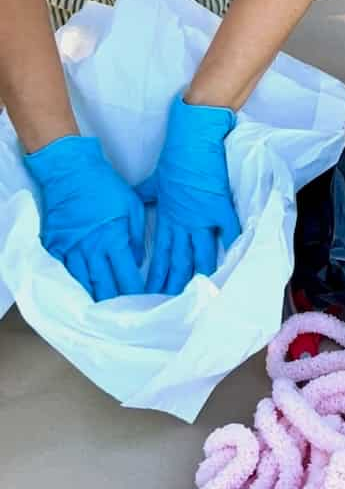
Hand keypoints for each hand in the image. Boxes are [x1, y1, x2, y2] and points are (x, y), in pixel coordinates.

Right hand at [24, 137, 144, 300]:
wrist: (70, 171)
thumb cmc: (104, 185)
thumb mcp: (131, 206)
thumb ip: (136, 236)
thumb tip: (137, 260)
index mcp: (113, 240)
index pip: (127, 276)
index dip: (135, 293)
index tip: (143, 303)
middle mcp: (92, 249)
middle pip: (105, 285)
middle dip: (116, 303)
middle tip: (124, 317)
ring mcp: (71, 249)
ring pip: (83, 283)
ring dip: (94, 300)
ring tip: (103, 316)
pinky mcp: (55, 245)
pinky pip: (63, 272)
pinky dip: (72, 286)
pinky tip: (78, 298)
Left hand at [137, 95, 240, 294]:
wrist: (192, 136)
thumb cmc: (174, 158)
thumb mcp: (153, 181)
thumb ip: (145, 197)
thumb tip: (134, 208)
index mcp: (168, 217)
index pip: (160, 252)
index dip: (156, 273)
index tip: (151, 292)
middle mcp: (184, 220)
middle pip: (178, 258)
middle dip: (174, 283)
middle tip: (170, 305)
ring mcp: (202, 214)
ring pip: (200, 252)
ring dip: (199, 274)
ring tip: (199, 295)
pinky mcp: (219, 204)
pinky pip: (228, 228)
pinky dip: (232, 243)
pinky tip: (233, 262)